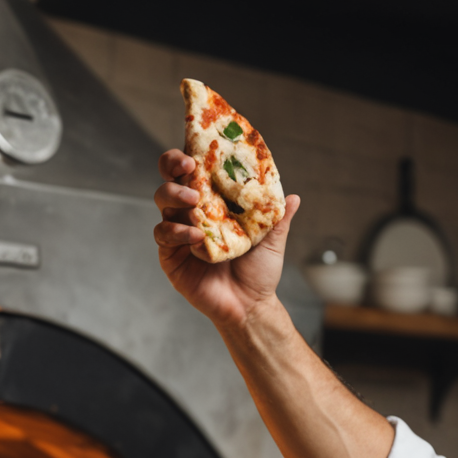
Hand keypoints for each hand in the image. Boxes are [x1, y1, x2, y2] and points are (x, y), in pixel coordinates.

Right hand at [152, 149, 300, 332]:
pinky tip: (196, 236)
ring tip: (194, 201)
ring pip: (163, 202)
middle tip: (188, 168)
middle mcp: (191, 214)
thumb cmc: (259, 272)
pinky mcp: (171, 256)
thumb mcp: (272, 240)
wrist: (251, 305)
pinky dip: (178, 232)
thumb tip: (294, 197)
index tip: (195, 152)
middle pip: (171, 180)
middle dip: (172, 168)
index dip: (187, 158)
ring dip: (175, 196)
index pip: (193, 172)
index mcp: (213, 204)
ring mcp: (179, 233)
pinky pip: (164, 235)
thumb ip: (279, 217)